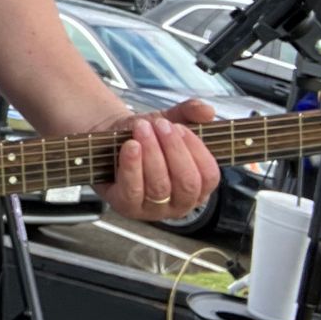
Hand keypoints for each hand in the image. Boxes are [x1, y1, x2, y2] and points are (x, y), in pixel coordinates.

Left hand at [94, 99, 221, 221]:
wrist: (110, 141)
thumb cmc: (145, 137)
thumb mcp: (169, 121)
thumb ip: (189, 113)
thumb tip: (206, 110)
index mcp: (198, 187)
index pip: (209, 176)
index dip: (197, 150)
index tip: (180, 127)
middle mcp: (179, 203)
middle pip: (187, 183)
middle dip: (174, 150)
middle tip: (160, 125)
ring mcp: (154, 209)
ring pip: (160, 186)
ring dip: (152, 152)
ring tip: (142, 128)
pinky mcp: (127, 206)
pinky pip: (132, 190)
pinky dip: (132, 165)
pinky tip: (131, 146)